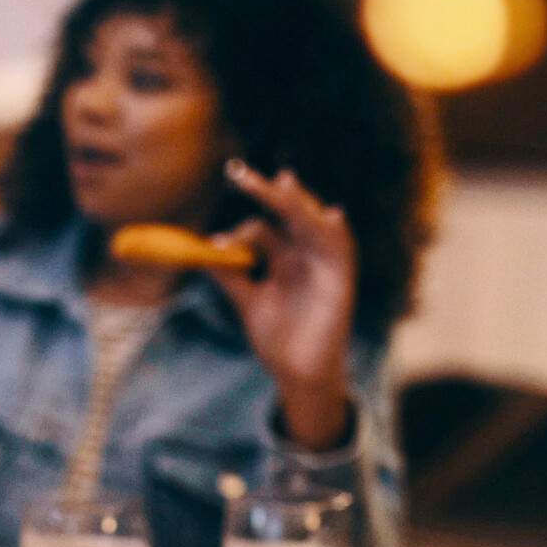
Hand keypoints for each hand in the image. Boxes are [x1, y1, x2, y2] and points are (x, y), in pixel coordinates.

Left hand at [205, 161, 356, 447]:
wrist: (297, 374)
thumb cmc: (277, 338)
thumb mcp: (247, 301)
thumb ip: (230, 276)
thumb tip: (203, 250)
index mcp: (282, 257)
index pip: (265, 225)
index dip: (242, 222)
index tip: (219, 230)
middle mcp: (303, 255)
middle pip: (288, 214)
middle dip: (267, 192)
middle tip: (238, 172)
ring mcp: (322, 266)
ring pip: (313, 224)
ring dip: (298, 204)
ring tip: (282, 182)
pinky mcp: (341, 282)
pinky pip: (343, 252)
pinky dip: (336, 234)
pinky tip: (330, 216)